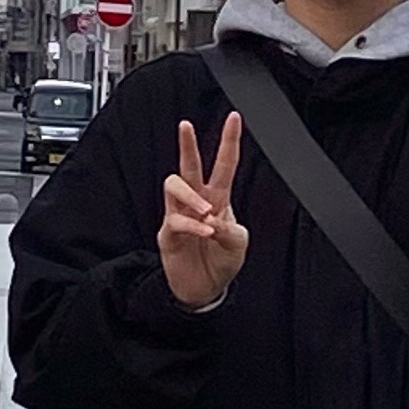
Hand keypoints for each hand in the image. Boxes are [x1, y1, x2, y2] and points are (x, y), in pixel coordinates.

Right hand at [158, 114, 249, 309]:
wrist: (204, 289)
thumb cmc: (221, 262)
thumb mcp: (239, 244)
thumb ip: (231, 229)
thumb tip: (213, 219)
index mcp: (219, 199)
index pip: (225, 164)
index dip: (229, 141)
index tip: (234, 118)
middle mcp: (197, 202)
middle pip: (189, 166)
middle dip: (187, 145)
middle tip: (185, 125)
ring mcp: (180, 215)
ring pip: (175, 186)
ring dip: (191, 195)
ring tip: (206, 210)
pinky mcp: (168, 232)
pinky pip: (175, 219)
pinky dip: (192, 225)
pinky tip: (204, 231)